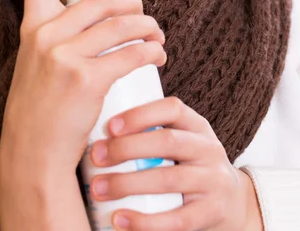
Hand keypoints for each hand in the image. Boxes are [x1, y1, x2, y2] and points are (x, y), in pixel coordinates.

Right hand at [0, 0, 165, 177]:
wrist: (32, 151)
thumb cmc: (41, 105)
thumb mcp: (37, 59)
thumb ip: (58, 33)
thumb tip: (101, 14)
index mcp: (32, 25)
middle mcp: (45, 34)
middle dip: (132, 1)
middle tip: (143, 14)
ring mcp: (65, 56)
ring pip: (122, 24)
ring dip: (148, 26)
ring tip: (157, 37)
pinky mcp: (87, 79)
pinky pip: (132, 53)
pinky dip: (152, 50)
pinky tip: (157, 55)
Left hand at [89, 97, 263, 230]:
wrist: (232, 202)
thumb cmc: (188, 165)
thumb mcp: (181, 140)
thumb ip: (152, 133)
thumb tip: (98, 128)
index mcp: (196, 125)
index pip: (171, 109)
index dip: (140, 115)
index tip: (109, 126)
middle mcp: (208, 148)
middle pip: (167, 142)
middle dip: (127, 148)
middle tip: (96, 156)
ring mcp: (213, 180)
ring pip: (168, 179)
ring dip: (128, 184)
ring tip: (99, 188)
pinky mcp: (213, 212)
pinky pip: (178, 219)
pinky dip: (146, 221)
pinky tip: (120, 219)